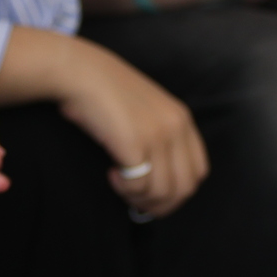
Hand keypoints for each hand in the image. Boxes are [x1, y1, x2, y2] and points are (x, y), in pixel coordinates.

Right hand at [52, 38, 207, 217]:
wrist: (78, 71)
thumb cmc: (102, 91)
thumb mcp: (144, 108)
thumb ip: (158, 133)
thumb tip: (154, 174)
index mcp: (182, 118)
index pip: (198, 172)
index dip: (177, 192)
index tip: (153, 195)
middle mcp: (176, 127)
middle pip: (184, 188)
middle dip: (160, 204)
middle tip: (136, 201)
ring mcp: (157, 135)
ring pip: (161, 192)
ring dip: (139, 197)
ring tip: (119, 183)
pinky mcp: (135, 143)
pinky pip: (139, 186)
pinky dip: (125, 188)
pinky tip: (111, 173)